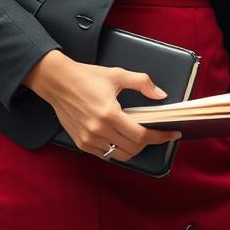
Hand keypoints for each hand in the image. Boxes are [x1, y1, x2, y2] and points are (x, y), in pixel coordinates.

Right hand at [24, 50, 180, 161]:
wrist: (57, 82)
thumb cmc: (86, 77)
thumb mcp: (118, 74)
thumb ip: (143, 83)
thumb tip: (160, 95)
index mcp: (110, 114)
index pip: (141, 135)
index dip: (160, 137)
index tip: (172, 134)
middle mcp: (98, 130)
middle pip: (133, 148)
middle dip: (149, 143)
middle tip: (156, 133)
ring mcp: (88, 139)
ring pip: (120, 155)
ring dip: (134, 149)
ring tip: (140, 136)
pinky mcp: (81, 143)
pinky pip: (105, 154)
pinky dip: (117, 150)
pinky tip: (122, 139)